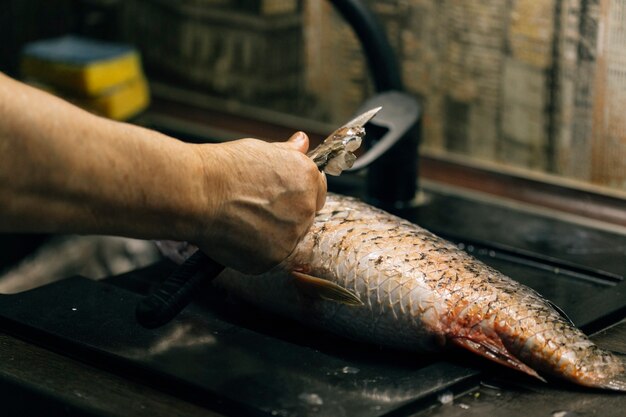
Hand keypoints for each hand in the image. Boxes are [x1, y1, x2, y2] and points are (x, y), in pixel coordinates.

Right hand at [191, 132, 325, 273]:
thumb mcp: (261, 150)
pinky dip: (253, 250)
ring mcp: (289, 238)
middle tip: (254, 205)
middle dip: (285, 212)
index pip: (318, 188)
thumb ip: (288, 152)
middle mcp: (305, 210)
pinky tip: (235, 234)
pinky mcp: (270, 260)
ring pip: (286, 238)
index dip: (298, 190)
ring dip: (270, 232)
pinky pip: (267, 257)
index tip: (280, 191)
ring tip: (241, 218)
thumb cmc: (223, 169)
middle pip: (304, 215)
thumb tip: (302, 142)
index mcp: (306, 179)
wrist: (196, 194)